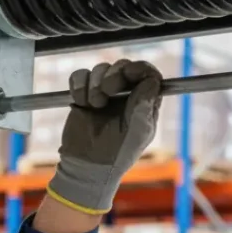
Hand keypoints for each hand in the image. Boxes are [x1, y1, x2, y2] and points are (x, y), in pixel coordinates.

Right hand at [46, 59, 162, 213]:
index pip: (149, 75)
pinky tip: (82, 102)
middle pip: (123, 67)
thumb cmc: (117, 154)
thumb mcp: (137, 134)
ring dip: (95, 83)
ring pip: (101, 68)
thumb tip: (152, 82)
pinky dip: (79, 85)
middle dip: (115, 74)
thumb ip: (144, 108)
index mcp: (145, 104)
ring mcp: (104, 94)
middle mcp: (127, 95)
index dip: (140, 68)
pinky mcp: (84, 95)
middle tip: (108, 90)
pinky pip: (80, 75)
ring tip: (94, 105)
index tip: (129, 72)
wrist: (86, 166)